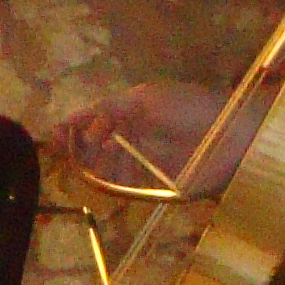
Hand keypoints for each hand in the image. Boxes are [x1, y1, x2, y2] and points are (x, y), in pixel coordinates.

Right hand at [51, 80, 244, 190]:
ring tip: (82, 164)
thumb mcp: (147, 98)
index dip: (73, 126)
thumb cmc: (191, 108)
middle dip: (76, 148)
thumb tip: (85, 128)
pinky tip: (101, 179)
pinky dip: (109, 184)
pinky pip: (124, 187)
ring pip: (106, 168)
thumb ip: (111, 109)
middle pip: (95, 146)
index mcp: (132, 112)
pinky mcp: (154, 185)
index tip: (52, 133)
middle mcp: (134, 137)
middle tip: (62, 152)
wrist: (231, 135)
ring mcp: (143, 162)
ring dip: (91, 166)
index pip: (94, 119)